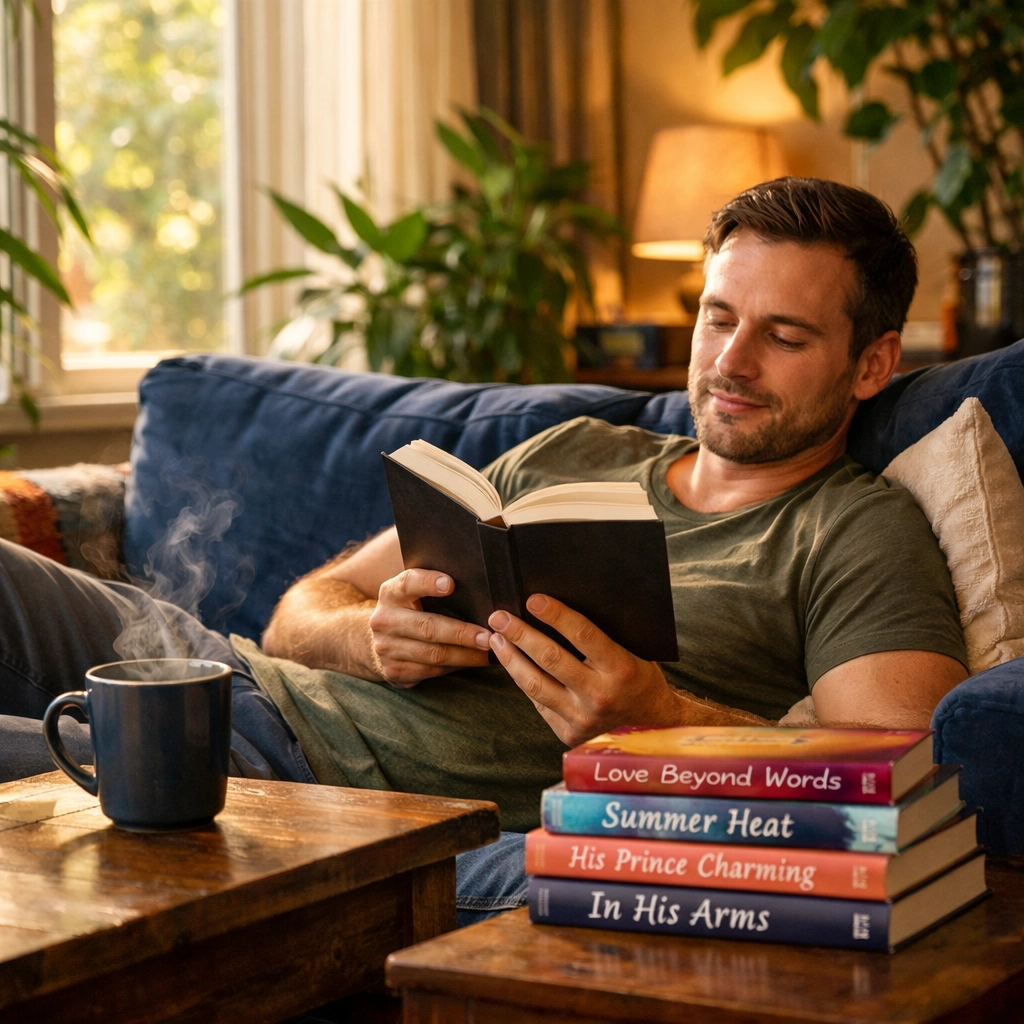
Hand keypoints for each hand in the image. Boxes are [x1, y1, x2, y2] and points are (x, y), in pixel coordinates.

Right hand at [368, 569, 491, 686]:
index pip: (408, 583)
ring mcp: (386, 648)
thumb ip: (433, 588)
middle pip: (428, 627)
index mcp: (391, 593)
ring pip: (433, 654)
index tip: (450, 584)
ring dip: (465, 655)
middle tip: (488, 637)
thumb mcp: (411, 594)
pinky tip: (472, 662)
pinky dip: (456, 667)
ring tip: (487, 652)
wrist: (377, 641)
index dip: (428, 582)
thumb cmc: (409, 611)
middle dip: (462, 633)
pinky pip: (431, 670)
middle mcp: (384, 620)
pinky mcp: (394, 671)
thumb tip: (477, 589)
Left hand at [487, 594, 681, 745]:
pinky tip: (513, 664)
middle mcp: (600, 695)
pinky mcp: (569, 733)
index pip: (582, 635)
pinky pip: (539, 703)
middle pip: (550, 658)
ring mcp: (583, 718)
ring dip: (511, 659)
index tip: (532, 599)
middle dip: (520, 634)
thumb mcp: (635, 652)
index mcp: (621, 668)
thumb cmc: (640, 679)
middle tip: (499, 617)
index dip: (555, 615)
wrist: (652, 727)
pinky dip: (523, 681)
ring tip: (496, 639)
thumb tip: (564, 603)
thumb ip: (604, 635)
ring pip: (535, 684)